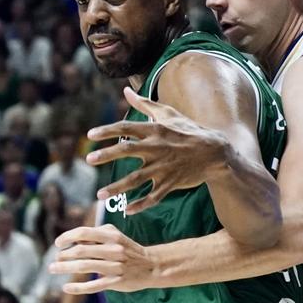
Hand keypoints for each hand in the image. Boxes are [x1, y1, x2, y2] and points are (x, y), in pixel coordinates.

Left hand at [50, 224, 157, 294]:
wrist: (151, 265)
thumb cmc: (127, 249)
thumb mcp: (115, 235)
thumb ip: (95, 234)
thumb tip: (73, 238)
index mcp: (111, 235)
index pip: (84, 233)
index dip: (67, 237)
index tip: (58, 243)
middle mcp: (113, 249)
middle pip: (81, 250)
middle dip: (64, 255)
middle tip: (54, 258)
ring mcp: (115, 266)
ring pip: (85, 267)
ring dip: (65, 268)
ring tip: (53, 268)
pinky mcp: (116, 282)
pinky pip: (94, 285)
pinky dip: (78, 287)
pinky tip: (66, 287)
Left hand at [87, 87, 226, 216]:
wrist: (214, 152)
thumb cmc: (189, 130)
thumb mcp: (168, 113)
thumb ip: (144, 104)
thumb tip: (125, 91)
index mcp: (155, 130)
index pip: (126, 128)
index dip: (107, 130)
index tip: (90, 136)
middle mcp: (157, 148)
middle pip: (127, 150)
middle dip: (107, 155)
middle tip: (88, 160)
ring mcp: (163, 167)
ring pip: (136, 179)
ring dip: (117, 188)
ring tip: (99, 194)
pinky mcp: (171, 183)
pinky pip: (153, 196)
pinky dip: (141, 205)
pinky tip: (127, 211)